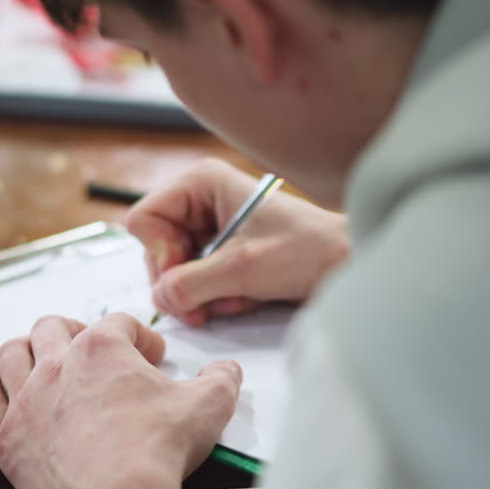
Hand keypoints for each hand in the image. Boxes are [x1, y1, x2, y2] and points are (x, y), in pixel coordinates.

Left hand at [0, 313, 240, 488]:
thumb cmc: (156, 453)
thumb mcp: (208, 408)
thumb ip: (220, 381)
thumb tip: (227, 371)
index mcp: (102, 349)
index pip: (119, 324)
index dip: (139, 337)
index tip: (152, 357)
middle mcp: (57, 365)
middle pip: (54, 328)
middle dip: (74, 332)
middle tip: (90, 352)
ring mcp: (27, 399)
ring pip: (12, 352)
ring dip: (25, 349)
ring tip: (38, 358)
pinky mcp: (8, 435)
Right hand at [126, 158, 348, 325]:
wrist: (346, 264)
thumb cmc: (308, 249)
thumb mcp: (242, 267)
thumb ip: (192, 283)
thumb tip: (160, 298)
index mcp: (201, 184)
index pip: (143, 219)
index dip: (158, 253)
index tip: (185, 274)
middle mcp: (200, 203)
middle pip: (155, 250)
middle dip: (178, 282)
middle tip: (202, 305)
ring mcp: (209, 230)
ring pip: (173, 272)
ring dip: (198, 295)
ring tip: (231, 299)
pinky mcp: (220, 255)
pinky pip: (195, 283)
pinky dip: (213, 299)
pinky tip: (241, 299)